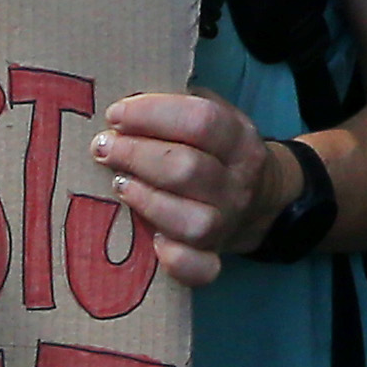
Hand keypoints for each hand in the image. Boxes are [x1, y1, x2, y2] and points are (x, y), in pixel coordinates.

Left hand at [88, 90, 284, 284]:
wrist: (263, 197)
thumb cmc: (218, 150)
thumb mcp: (216, 116)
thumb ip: (182, 105)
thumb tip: (128, 97)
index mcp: (240, 140)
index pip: (202, 121)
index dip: (153, 115)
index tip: (115, 114)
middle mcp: (238, 183)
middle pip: (188, 169)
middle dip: (136, 155)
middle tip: (102, 148)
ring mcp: (228, 223)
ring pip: (192, 221)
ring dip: (146, 201)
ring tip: (118, 184)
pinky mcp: (216, 257)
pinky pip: (200, 268)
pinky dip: (176, 260)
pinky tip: (153, 243)